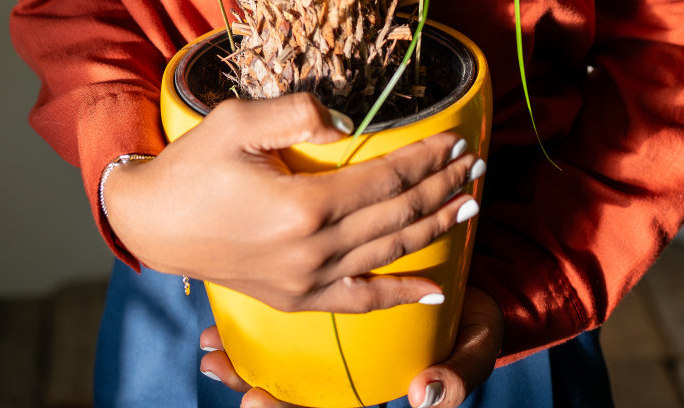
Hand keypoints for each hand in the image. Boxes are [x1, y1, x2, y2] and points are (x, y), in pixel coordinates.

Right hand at [101, 92, 482, 312]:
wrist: (153, 225)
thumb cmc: (192, 166)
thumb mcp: (235, 121)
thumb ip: (294, 113)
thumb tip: (346, 122)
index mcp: (303, 206)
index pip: (383, 180)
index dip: (423, 160)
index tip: (454, 141)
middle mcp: (313, 251)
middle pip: (395, 217)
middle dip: (440, 189)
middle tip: (475, 168)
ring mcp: (307, 282)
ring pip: (387, 255)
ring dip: (432, 230)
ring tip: (467, 207)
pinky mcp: (297, 299)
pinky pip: (360, 300)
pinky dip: (398, 295)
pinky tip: (432, 290)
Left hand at [197, 285, 503, 406]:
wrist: (473, 287)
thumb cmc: (473, 327)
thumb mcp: (474, 352)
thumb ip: (456, 378)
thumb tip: (423, 396)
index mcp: (372, 382)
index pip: (323, 404)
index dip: (287, 406)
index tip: (251, 401)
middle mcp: (348, 369)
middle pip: (293, 384)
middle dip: (248, 377)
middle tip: (214, 368)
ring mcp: (337, 341)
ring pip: (283, 356)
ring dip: (244, 355)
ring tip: (209, 350)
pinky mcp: (333, 297)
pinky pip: (291, 318)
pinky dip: (258, 321)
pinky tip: (228, 314)